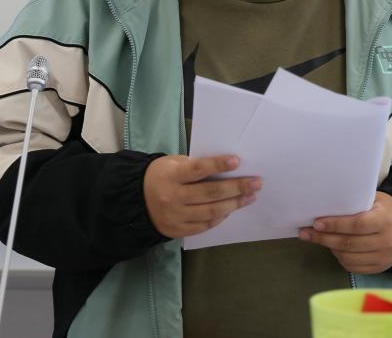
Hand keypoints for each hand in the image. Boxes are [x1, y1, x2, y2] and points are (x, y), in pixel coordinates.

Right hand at [143, 154, 260, 238]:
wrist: (135, 201)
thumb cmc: (160, 176)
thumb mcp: (171, 163)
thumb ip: (194, 166)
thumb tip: (225, 169)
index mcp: (171, 176)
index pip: (198, 170)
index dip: (218, 165)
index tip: (237, 161)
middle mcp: (173, 197)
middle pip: (210, 193)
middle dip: (237, 188)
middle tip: (256, 183)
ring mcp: (176, 216)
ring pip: (211, 211)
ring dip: (235, 204)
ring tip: (250, 197)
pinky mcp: (178, 230)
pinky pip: (205, 225)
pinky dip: (221, 217)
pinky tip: (232, 209)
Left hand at [299, 191, 391, 273]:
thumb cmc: (384, 210)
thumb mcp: (375, 200)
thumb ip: (355, 204)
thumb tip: (324, 207)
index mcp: (385, 220)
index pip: (357, 225)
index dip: (335, 225)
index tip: (316, 222)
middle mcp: (386, 241)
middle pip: (349, 243)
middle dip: (324, 238)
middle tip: (306, 232)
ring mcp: (383, 258)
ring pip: (348, 257)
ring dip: (329, 248)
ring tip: (318, 238)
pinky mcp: (379, 269)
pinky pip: (352, 267)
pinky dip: (339, 258)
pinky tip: (333, 248)